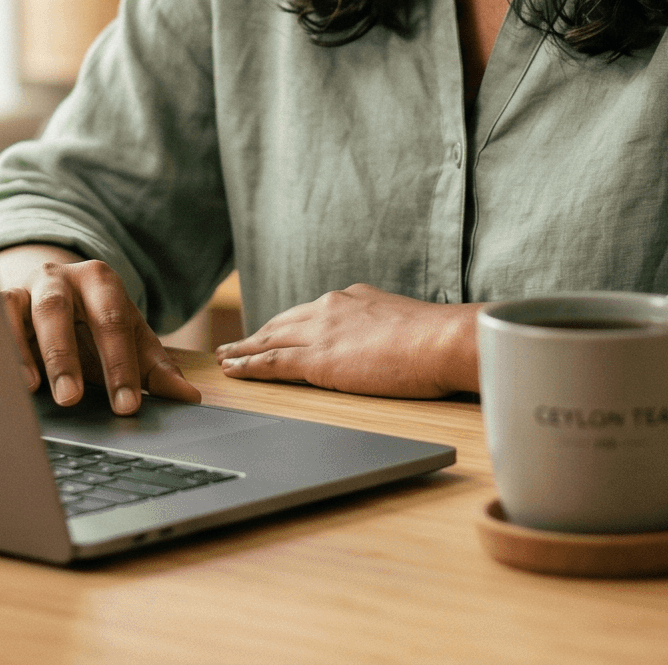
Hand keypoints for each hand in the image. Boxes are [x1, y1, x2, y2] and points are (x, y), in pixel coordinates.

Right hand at [0, 244, 200, 414]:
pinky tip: (10, 378)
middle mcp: (60, 278)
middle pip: (58, 310)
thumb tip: (188, 397)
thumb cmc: (98, 321)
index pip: (112, 321)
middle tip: (73, 398)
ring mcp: (27, 288)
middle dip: (64, 355)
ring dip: (24, 348)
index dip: (120, 364)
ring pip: (17, 307)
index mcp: (100, 281)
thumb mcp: (131, 338)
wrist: (61, 291)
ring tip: (32, 388)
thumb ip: (156, 368)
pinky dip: (0, 344)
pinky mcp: (1, 301)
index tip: (127, 406)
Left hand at [215, 284, 481, 398]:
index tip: (272, 331)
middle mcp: (330, 307)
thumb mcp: (404, 322)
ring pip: (270, 340)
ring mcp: (322, 332)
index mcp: (352, 298)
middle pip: (282, 323)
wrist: (442, 341)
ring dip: (244, 349)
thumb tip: (388, 341)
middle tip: (235, 343)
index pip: (310, 313)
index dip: (287, 324)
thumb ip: (384, 328)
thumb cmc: (437, 339)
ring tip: (225, 356)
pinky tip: (233, 370)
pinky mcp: (318, 360)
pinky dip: (249, 366)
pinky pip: (272, 363)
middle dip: (257, 333)